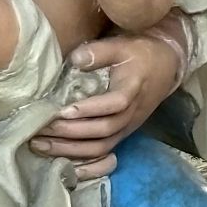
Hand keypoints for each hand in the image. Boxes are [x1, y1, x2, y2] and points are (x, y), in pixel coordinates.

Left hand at [29, 34, 181, 179]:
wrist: (166, 67)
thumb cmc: (140, 54)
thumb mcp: (122, 45)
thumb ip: (99, 51)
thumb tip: (74, 59)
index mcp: (133, 90)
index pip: (114, 104)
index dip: (90, 109)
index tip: (63, 109)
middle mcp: (131, 114)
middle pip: (103, 131)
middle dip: (70, 132)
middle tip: (41, 127)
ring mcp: (127, 128)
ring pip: (100, 147)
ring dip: (70, 149)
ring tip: (40, 144)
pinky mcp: (122, 135)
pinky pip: (102, 155)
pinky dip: (81, 161)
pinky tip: (59, 161)